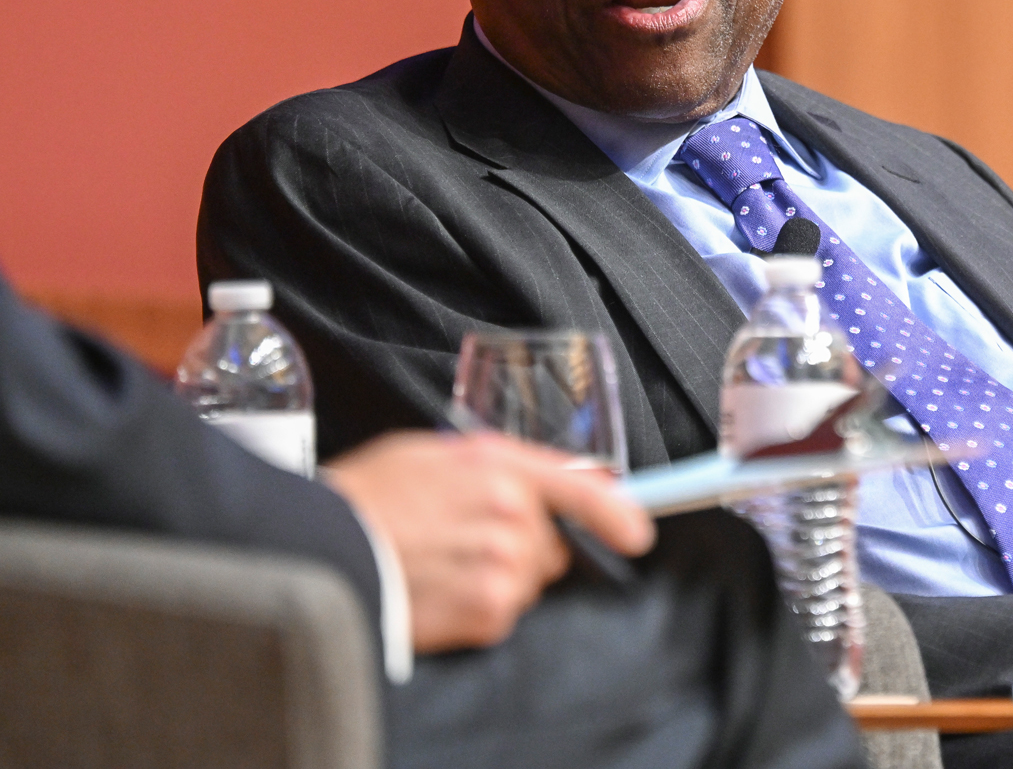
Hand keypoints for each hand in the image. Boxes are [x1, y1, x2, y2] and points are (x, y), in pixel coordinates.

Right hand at [321, 431, 655, 651]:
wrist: (321, 546)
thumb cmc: (368, 497)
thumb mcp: (434, 454)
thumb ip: (497, 466)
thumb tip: (545, 484)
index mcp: (500, 465)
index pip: (581, 485)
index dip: (615, 512)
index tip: (637, 532)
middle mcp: (512, 513)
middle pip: (549, 544)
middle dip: (520, 546)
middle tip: (463, 541)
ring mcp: (504, 565)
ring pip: (527, 581)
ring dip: (497, 578)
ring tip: (441, 564)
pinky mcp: (489, 612)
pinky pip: (503, 613)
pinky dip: (477, 608)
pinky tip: (438, 589)